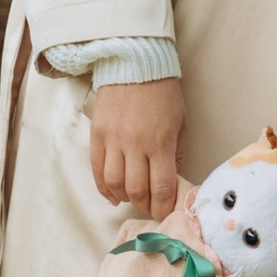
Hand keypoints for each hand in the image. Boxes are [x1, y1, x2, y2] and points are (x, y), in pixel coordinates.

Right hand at [89, 78, 184, 217]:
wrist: (134, 63)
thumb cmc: (163, 92)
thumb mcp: (180, 122)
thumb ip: (176, 153)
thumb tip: (171, 181)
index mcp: (160, 142)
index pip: (161, 188)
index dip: (162, 207)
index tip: (165, 213)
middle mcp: (135, 144)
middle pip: (136, 190)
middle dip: (145, 205)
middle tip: (150, 206)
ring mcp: (113, 140)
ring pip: (114, 184)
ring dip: (124, 197)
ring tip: (133, 198)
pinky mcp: (97, 134)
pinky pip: (97, 169)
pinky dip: (104, 188)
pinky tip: (113, 195)